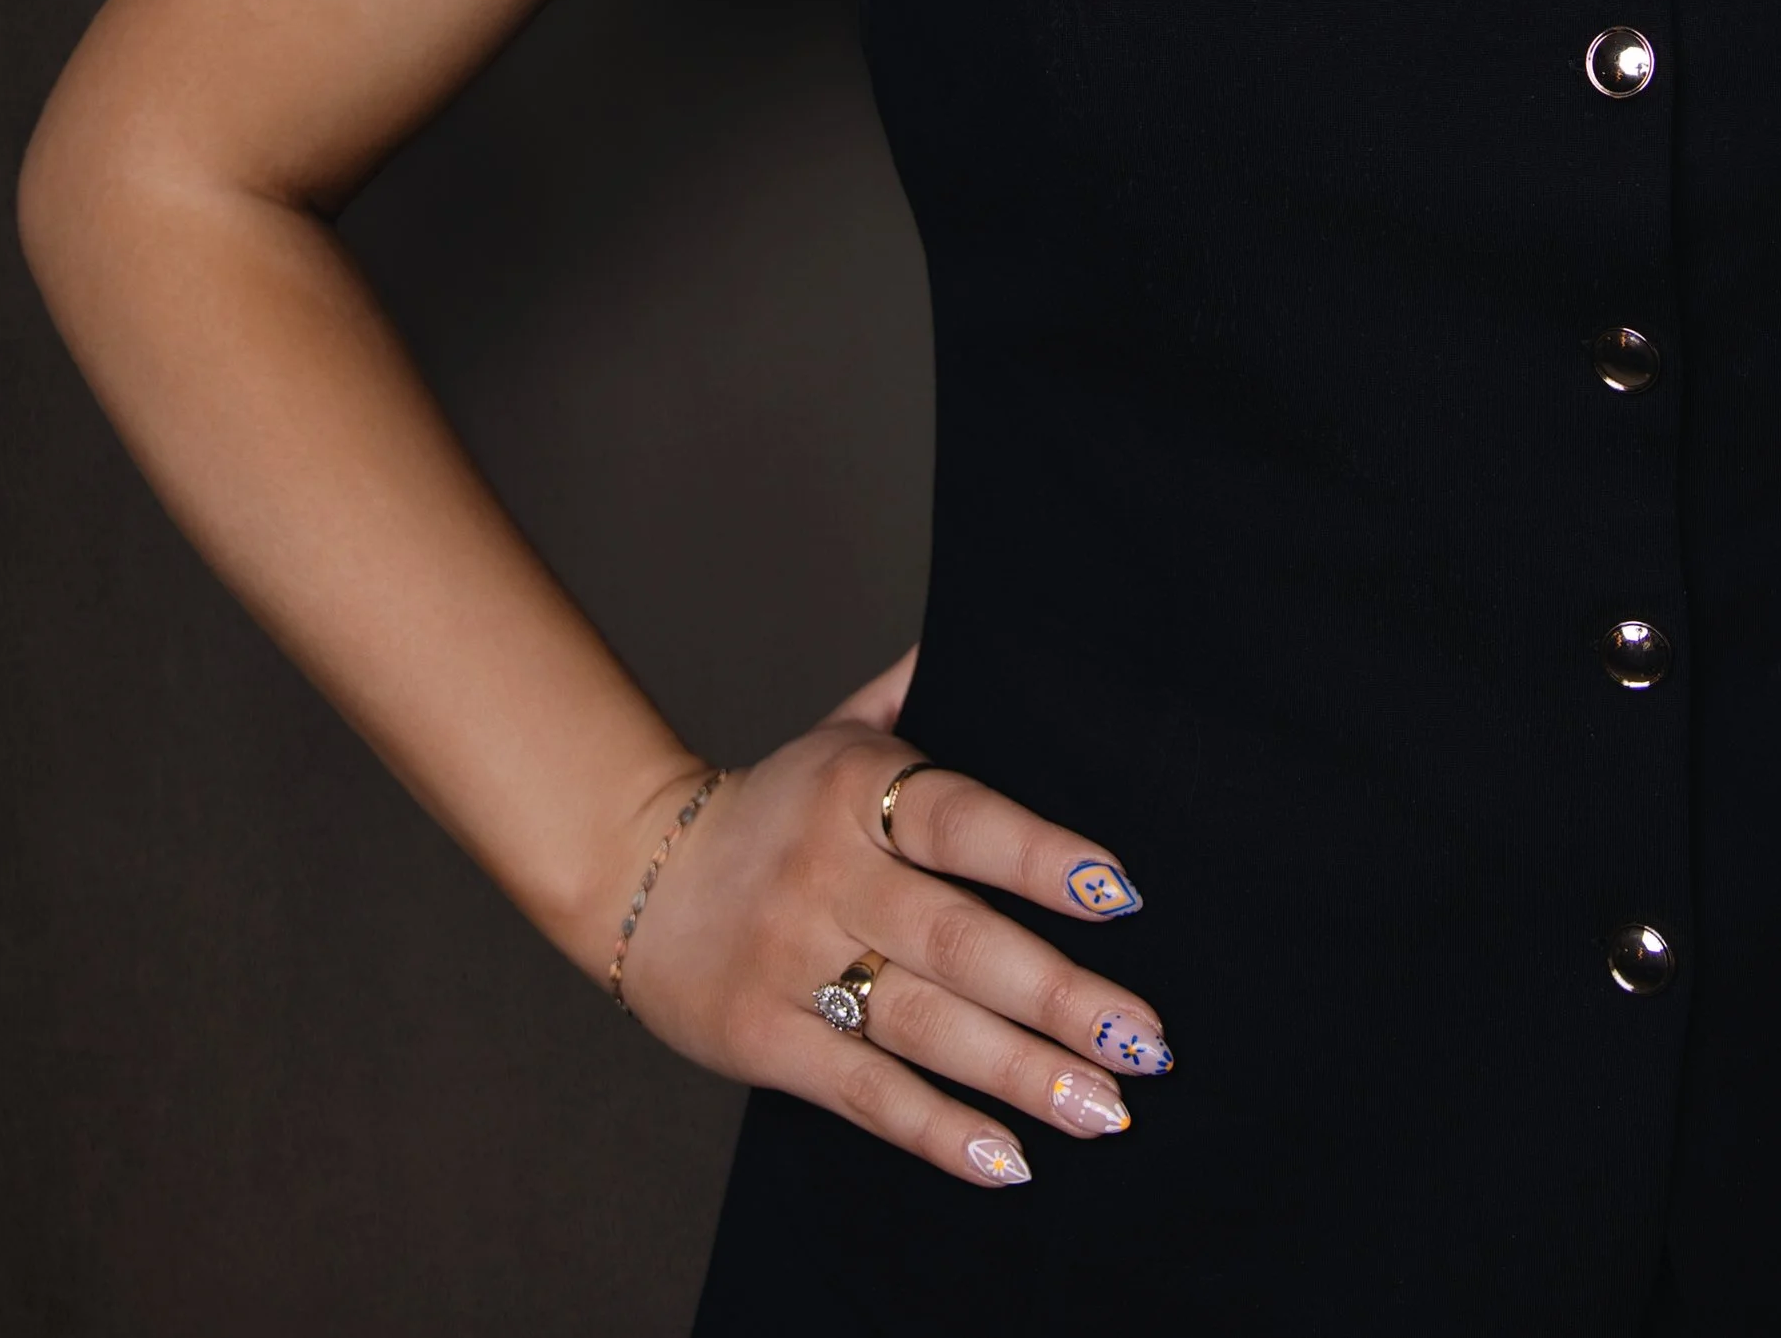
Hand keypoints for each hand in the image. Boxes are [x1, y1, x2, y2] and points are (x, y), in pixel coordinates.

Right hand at [612, 651, 1173, 1189]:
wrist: (634, 872)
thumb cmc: (776, 806)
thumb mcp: (842, 730)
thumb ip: (921, 691)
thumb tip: (995, 619)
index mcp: (856, 791)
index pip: (961, 821)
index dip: (1039, 856)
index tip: (1122, 893)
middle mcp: (829, 877)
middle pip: (959, 942)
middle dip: (1060, 996)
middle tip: (1147, 1042)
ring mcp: (793, 964)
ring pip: (924, 1028)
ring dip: (1023, 1076)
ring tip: (1106, 1111)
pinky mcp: (765, 1041)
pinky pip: (864, 1092)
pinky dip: (938, 1132)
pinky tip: (1010, 1161)